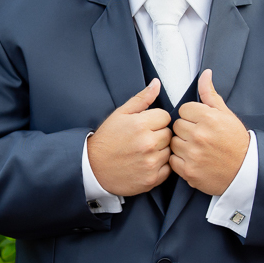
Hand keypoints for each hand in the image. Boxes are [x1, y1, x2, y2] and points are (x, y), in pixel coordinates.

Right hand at [87, 79, 172, 196]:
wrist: (93, 168)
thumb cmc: (107, 140)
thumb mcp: (120, 114)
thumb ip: (141, 99)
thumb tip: (156, 83)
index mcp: (140, 124)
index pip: (166, 117)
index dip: (156, 120)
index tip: (145, 126)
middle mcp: (148, 143)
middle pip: (169, 134)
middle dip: (159, 135)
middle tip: (143, 140)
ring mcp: (151, 162)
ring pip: (170, 151)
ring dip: (160, 151)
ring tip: (144, 152)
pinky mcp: (152, 179)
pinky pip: (168, 169)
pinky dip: (160, 166)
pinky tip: (146, 163)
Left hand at [170, 69, 248, 195]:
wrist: (244, 170)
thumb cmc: (235, 141)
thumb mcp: (225, 114)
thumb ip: (210, 94)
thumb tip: (205, 73)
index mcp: (208, 118)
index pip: (184, 109)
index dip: (192, 116)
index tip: (201, 123)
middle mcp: (199, 135)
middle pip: (177, 125)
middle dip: (186, 130)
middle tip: (200, 137)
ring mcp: (193, 154)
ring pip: (173, 142)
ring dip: (182, 145)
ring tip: (197, 149)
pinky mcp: (189, 171)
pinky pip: (173, 160)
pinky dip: (180, 161)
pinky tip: (193, 160)